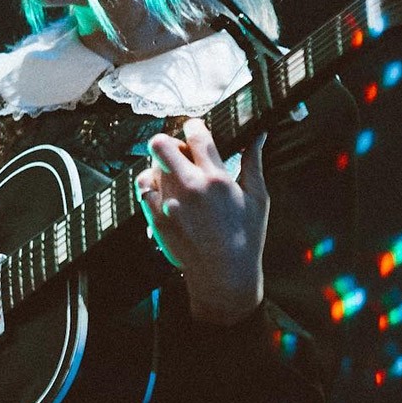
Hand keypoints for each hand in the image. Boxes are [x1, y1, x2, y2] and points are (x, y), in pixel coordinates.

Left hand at [135, 119, 268, 325]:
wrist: (224, 276)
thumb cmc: (246, 237)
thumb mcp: (257, 197)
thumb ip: (253, 161)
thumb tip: (259, 134)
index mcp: (216, 178)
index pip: (195, 134)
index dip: (193, 126)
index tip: (194, 130)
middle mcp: (189, 187)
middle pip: (160, 144)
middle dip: (168, 143)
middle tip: (180, 153)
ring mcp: (168, 204)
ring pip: (150, 166)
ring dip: (161, 167)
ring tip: (176, 179)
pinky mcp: (156, 219)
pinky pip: (143, 189)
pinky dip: (152, 187)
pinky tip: (167, 195)